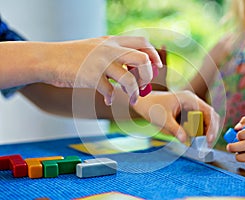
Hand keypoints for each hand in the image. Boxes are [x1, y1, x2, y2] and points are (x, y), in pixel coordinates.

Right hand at [44, 36, 162, 105]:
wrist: (49, 59)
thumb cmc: (74, 56)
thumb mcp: (97, 47)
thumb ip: (115, 54)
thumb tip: (135, 70)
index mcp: (112, 41)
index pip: (142, 42)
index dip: (154, 55)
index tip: (156, 67)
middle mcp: (109, 49)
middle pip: (142, 59)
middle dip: (148, 75)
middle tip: (143, 85)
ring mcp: (100, 63)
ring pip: (129, 79)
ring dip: (134, 93)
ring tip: (132, 99)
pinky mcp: (90, 76)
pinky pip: (109, 91)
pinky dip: (112, 98)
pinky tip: (108, 100)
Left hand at [132, 90, 219, 145]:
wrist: (142, 102)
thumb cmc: (151, 107)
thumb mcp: (163, 120)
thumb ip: (175, 129)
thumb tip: (185, 141)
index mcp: (189, 99)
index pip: (209, 112)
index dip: (212, 127)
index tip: (209, 140)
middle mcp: (192, 102)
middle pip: (210, 116)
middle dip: (210, 130)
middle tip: (207, 145)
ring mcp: (190, 107)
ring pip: (204, 120)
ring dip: (204, 131)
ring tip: (200, 143)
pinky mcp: (186, 113)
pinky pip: (196, 123)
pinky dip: (196, 131)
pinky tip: (192, 139)